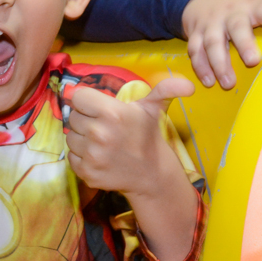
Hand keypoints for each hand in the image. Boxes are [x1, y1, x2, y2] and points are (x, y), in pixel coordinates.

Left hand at [67, 78, 192, 198]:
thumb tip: (190, 86)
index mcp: (112, 113)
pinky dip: (82, 157)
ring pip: (71, 137)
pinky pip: (72, 156)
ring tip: (103, 142)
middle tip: (105, 127)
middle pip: (73, 117)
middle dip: (87, 120)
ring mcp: (91, 155)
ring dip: (83, 138)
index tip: (99, 109)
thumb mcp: (154, 108)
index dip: (88, 102)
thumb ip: (166, 89)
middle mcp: (99, 133)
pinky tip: (100, 156)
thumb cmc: (148, 136)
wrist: (151, 174)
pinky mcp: (86, 172)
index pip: (78, 97)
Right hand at [182, 0, 261, 88]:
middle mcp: (231, 12)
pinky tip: (208, 81)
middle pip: (236, 27)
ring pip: (212, 42)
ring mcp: (211, 23)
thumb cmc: (242, 3)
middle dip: (243, 43)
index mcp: (253, 5)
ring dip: (219, 63)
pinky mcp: (195, 33)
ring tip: (228, 83)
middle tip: (252, 60)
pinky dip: (200, 67)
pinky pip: (195, 50)